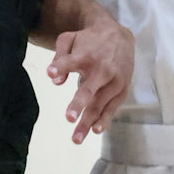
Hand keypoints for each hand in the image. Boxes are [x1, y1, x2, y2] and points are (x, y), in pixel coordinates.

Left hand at [47, 16, 133, 143]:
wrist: (119, 35)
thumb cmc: (89, 40)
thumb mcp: (70, 39)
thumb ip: (59, 57)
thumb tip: (55, 81)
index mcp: (86, 55)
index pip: (70, 61)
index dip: (60, 67)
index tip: (51, 73)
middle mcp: (101, 69)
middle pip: (89, 88)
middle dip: (79, 103)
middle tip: (68, 118)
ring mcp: (114, 81)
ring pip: (99, 104)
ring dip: (88, 121)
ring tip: (76, 138)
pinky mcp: (122, 89)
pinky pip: (112, 107)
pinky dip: (105, 119)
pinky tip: (96, 130)